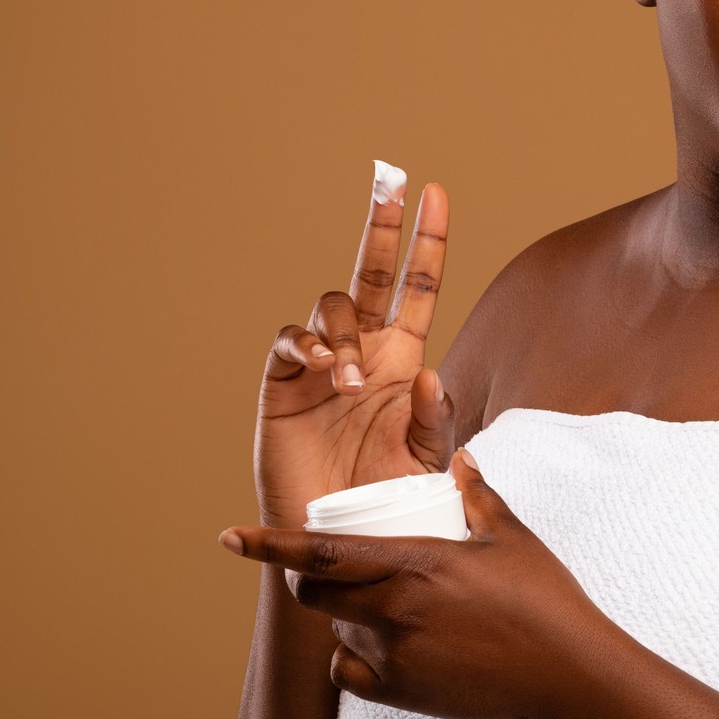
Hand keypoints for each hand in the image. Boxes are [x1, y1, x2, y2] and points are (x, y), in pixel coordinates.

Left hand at [219, 450, 611, 718]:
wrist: (568, 671)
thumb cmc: (543, 597)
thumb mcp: (508, 535)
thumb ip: (475, 492)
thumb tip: (458, 456)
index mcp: (414, 564)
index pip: (322, 553)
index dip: (269, 545)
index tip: (229, 536)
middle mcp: (394, 612)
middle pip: (316, 594)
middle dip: (311, 578)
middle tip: (336, 566)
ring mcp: (395, 657)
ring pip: (338, 630)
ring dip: (347, 614)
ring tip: (392, 605)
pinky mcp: (402, 693)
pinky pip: (350, 672)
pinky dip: (356, 657)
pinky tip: (389, 645)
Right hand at [253, 164, 454, 525]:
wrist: (336, 537)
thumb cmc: (385, 498)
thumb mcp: (426, 461)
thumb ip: (434, 419)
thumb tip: (430, 373)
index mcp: (403, 358)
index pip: (418, 288)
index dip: (427, 242)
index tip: (435, 194)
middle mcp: (363, 350)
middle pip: (372, 273)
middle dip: (382, 227)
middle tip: (390, 180)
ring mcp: (321, 363)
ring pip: (334, 307)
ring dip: (347, 333)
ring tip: (351, 381)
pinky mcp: (283, 383)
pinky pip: (290, 342)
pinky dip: (308, 344)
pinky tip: (325, 366)